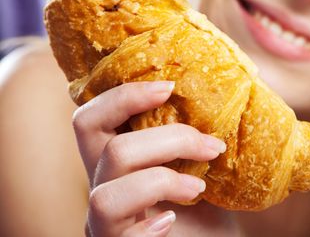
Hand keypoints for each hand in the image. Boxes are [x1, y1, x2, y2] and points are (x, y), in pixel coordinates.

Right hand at [72, 81, 226, 235]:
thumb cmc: (204, 213)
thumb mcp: (200, 168)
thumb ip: (193, 140)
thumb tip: (218, 97)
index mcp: (116, 160)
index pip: (91, 119)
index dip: (123, 97)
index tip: (170, 88)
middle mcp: (104, 188)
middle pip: (109, 150)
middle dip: (169, 139)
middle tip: (212, 146)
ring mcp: (105, 223)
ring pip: (107, 195)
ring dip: (162, 182)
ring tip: (199, 188)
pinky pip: (118, 236)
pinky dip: (148, 228)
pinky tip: (171, 222)